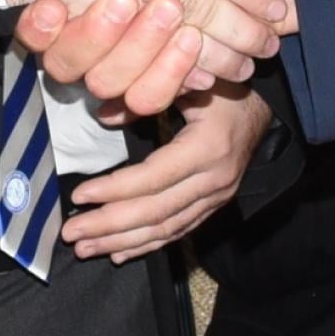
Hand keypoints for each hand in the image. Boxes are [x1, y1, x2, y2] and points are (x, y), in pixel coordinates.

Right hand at [18, 0, 294, 109]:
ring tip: (196, 34)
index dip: (44, 27)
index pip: (48, 25)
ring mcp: (134, 55)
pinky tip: (216, 62)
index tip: (66, 6)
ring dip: (162, 65)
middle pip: (89, 64)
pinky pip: (162, 97)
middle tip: (168, 6)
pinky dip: (187, 80)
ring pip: (126, 89)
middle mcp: (100, 29)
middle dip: (128, 40)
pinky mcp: (168, 73)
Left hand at [67, 87, 273, 260]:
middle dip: (109, 225)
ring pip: (165, 229)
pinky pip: (178, 232)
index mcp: (207, 147)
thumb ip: (146, 96)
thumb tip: (103, 115)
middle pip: (155, 212)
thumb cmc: (222, 90)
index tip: (79, 196)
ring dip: (122, 242)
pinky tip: (120, 253)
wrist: (262, 109)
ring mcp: (217, 197)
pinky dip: (147, 245)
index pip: (153, 178)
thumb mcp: (188, 82)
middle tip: (72, 233)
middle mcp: (215, 179)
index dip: (113, 190)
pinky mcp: (215, 206)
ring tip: (87, 248)